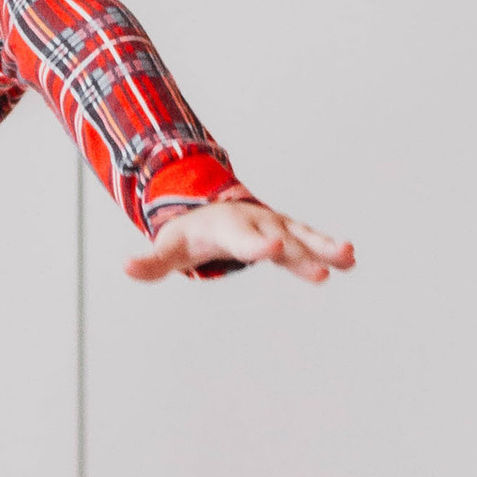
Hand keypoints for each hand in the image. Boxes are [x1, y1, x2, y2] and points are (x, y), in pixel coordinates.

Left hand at [127, 192, 355, 285]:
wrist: (209, 207)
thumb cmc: (189, 232)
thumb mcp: (169, 248)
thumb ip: (152, 262)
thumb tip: (126, 268)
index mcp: (227, 228)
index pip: (243, 241)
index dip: (256, 246)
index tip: (273, 249)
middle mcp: (256, 224)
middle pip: (281, 242)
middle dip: (303, 255)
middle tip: (325, 269)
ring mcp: (274, 227)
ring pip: (303, 238)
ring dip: (325, 247)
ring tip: (350, 257)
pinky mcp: (287, 233)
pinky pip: (310, 241)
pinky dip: (327, 248)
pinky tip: (350, 260)